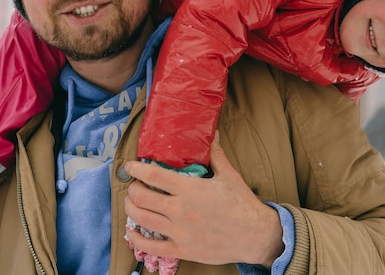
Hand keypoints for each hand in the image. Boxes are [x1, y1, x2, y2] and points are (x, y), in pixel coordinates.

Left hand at [124, 131, 284, 267]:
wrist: (255, 235)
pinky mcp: (183, 249)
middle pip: (142, 197)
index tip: (130, 166)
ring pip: (142, 219)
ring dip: (131, 209)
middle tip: (134, 185)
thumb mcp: (229, 175)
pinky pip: (151, 246)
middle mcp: (181, 210)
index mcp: (190, 189)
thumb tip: (213, 135)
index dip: (137, 169)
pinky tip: (133, 232)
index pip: (154, 175)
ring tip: (132, 202)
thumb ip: (216, 155)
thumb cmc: (242, 204)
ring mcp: (180, 231)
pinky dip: (137, 239)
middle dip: (133, 189)